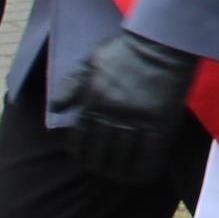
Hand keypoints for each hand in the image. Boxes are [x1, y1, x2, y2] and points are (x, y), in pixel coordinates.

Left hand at [54, 29, 201, 184]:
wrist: (162, 39)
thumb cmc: (126, 47)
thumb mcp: (91, 59)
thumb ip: (71, 84)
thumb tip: (56, 108)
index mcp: (93, 99)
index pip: (81, 136)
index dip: (81, 152)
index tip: (84, 159)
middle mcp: (112, 112)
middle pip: (101, 150)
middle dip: (99, 165)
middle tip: (102, 171)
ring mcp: (137, 118)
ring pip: (123, 156)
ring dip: (120, 172)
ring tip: (120, 178)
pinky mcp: (160, 120)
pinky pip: (150, 152)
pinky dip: (146, 167)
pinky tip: (144, 175)